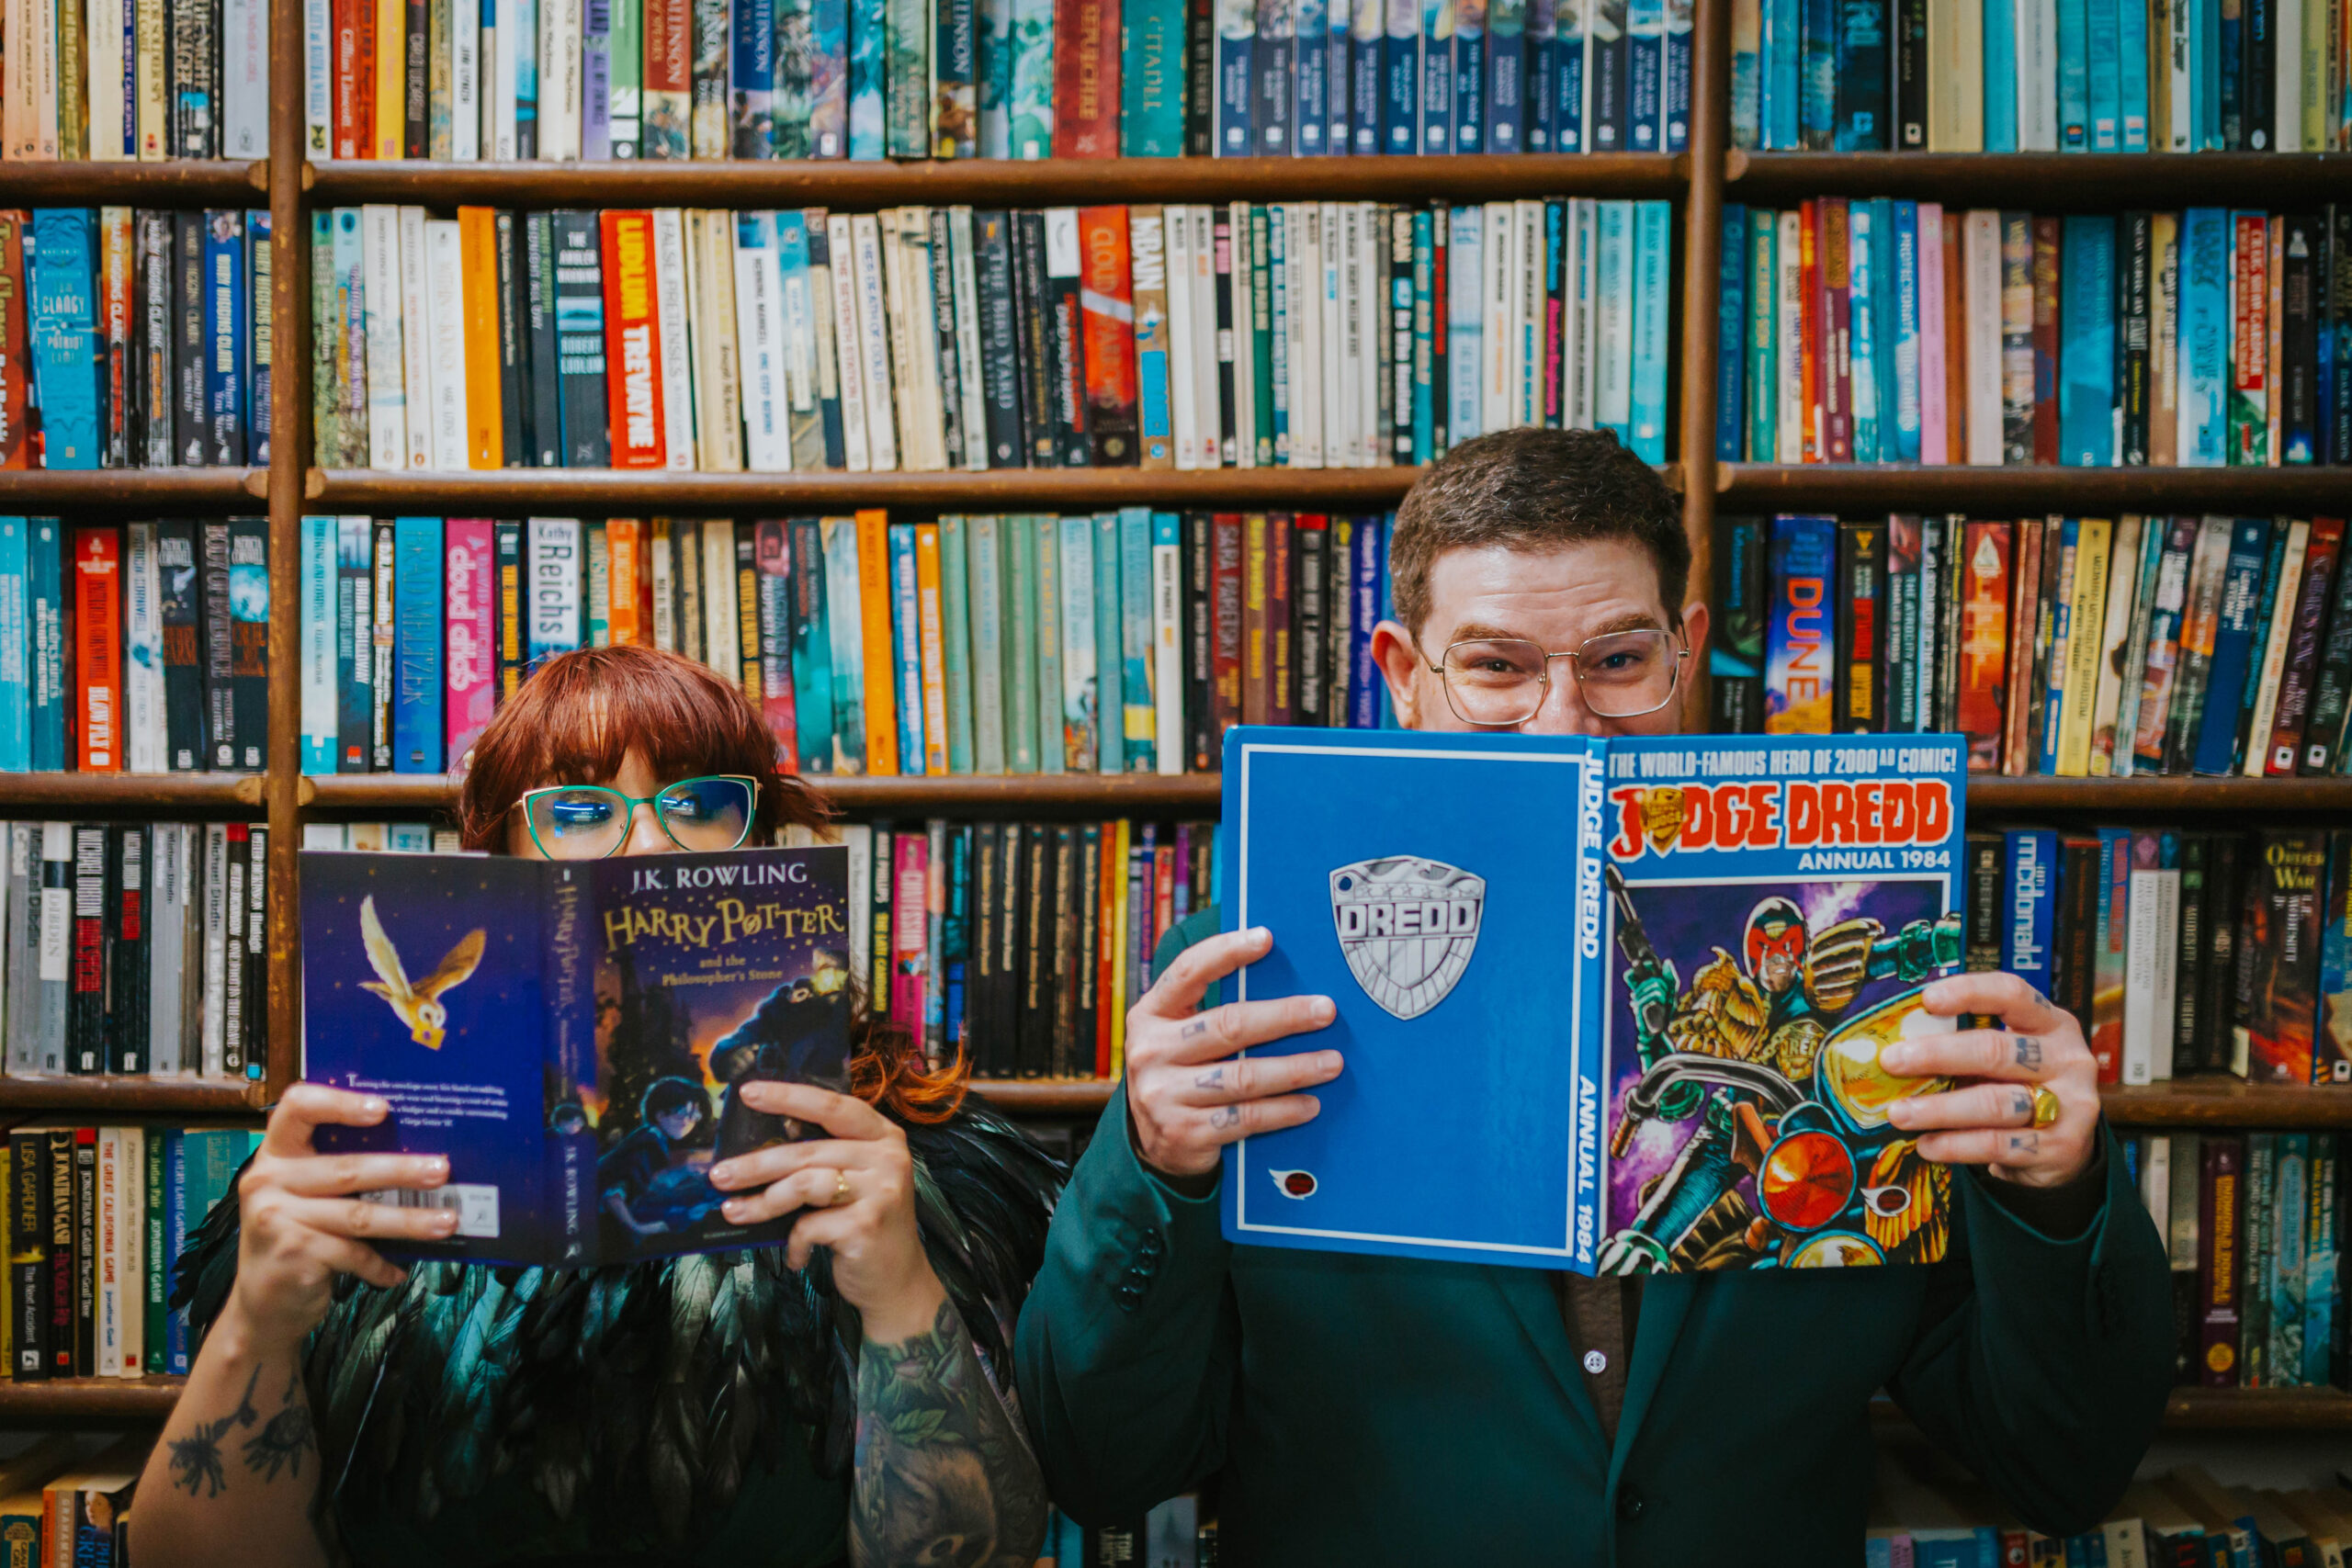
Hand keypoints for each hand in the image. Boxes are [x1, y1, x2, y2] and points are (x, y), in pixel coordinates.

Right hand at [230, 1085, 458, 1348]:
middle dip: (401, 1170)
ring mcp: (276, 1218)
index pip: (297, 1108)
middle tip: (441, 1170)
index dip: (339, 1102)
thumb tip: (417, 1154)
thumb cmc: (295, 1236)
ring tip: (447, 1221)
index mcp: (275, 1154)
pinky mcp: (293, 1254)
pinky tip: (400, 1272)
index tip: (383, 1107)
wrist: (261, 1304)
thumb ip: (338, 1170)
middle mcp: (268, 1181)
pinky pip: (353, 1255)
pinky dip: (381, 1265)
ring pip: (358, 1215)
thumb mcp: (304, 1195)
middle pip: (345, 1169)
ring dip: (408, 1221)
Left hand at [707, 1083, 944, 1341]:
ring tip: (734, 1213)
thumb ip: (824, 1157)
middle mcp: (887, 1157)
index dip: (788, 1097)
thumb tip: (763, 1140)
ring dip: (762, 1203)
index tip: (748, 1093)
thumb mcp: (853, 1181)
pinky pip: (809, 1225)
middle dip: (756, 1163)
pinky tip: (795, 1256)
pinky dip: (794, 1242)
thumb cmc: (865, 1225)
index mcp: (883, 1136)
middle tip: (719, 1175)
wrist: (898, 1281)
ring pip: (803, 1184)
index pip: (832, 1106)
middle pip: (807, 1150)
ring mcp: (880, 1190)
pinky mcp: (866, 1225)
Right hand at [1124, 926, 1343, 1181]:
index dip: (1226, 952)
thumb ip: (1214, 1009)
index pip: (1187, 972)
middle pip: (1228, 1025)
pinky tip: (1310, 1104)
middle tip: (1326, 1011)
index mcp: (1150, 1014)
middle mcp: (1150, 1051)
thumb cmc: (1182, 1071)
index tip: (1266, 938)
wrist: (1152, 1141)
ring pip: (1243, 1076)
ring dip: (1295, 1068)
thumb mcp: (1181, 1035)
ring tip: (1332, 1062)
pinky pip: (1246, 1118)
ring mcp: (1163, 1095)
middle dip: (1284, 1016)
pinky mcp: (1184, 1133)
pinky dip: (1283, 1110)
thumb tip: (1284, 979)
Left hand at [1881, 972, 2100, 1189]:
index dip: (1970, 992)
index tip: (1927, 999)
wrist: (2065, 1145)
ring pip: (1995, 1103)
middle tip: (1891, 1062)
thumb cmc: (2020, 1085)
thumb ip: (1965, 1044)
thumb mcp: (2005, 1057)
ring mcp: (2070, 1104)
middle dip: (1937, 1055)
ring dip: (1939, 1109)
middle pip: (1996, 1050)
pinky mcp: (2061, 1146)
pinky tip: (1926, 1145)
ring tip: (1899, 1114)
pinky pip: (1998, 1144)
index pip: (2013, 994)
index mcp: (2052, 1023)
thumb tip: (1896, 1044)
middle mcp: (2067, 1059)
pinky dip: (1956, 1145)